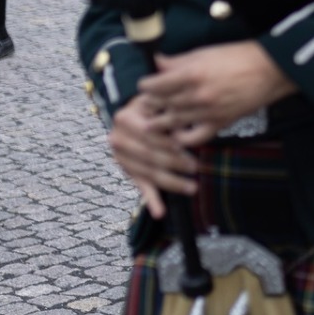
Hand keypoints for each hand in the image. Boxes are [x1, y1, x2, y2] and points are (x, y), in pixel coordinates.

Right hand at [107, 95, 197, 217]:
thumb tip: (183, 126)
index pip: (149, 134)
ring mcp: (121, 158)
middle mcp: (117, 139)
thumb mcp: (158, 102)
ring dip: (172, 183)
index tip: (187, 146)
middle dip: (174, 163)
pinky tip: (160, 212)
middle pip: (149, 156)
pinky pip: (141, 186)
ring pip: (149, 174)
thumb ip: (167, 110)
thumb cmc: (153, 106)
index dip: (168, 140)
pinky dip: (152, 201)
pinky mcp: (128, 171)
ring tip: (192, 188)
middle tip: (196, 167)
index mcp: (125, 118)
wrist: (134, 114)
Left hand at [137, 41, 295, 145]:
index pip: (155, 85)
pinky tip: (177, 135)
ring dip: (159, 123)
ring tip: (150, 124)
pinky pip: (195, 137)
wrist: (269, 70)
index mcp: (191, 74)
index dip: (145, 86)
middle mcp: (196, 95)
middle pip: (161, 104)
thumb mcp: (205, 52)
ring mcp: (207, 111)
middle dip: (149, 104)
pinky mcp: (220, 123)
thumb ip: (178, 60)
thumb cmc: (238, 56)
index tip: (144, 86)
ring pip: (173, 122)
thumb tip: (157, 62)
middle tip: (144, 105)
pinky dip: (182, 139)